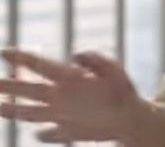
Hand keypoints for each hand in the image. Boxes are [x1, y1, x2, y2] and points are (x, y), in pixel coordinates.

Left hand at [0, 48, 150, 143]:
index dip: (21, 58)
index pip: (39, 66)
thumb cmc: (123, 91)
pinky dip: (40, 131)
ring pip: (28, 114)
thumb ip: (94, 59)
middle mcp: (60, 99)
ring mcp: (60, 118)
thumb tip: (74, 56)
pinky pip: (46, 133)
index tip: (4, 52)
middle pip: (25, 91)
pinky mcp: (66, 133)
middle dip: (5, 85)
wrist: (130, 123)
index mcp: (70, 81)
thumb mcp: (114, 67)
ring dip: (10, 110)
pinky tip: (37, 131)